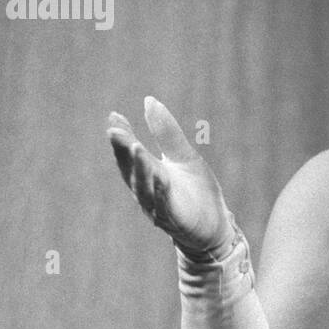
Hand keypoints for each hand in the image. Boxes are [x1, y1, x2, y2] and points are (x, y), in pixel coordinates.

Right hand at [106, 96, 235, 257]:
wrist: (214, 227)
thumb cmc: (195, 192)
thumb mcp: (183, 156)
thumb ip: (166, 132)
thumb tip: (149, 100)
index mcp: (147, 175)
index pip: (129, 154)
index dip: (121, 136)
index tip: (114, 116)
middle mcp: (147, 192)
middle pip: (131, 169)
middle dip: (122, 150)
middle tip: (114, 129)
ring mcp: (159, 207)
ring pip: (144, 187)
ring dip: (138, 168)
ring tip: (134, 146)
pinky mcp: (175, 220)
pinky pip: (165, 205)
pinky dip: (159, 191)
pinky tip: (159, 176)